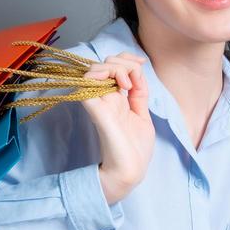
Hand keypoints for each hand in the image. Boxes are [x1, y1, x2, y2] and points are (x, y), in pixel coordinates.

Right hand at [79, 51, 152, 203]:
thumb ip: (139, 94)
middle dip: (123, 62)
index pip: (114, 65)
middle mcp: (105, 97)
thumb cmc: (135, 149)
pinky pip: (86, 83)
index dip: (127, 58)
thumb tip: (138, 72)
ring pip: (95, 69)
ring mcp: (98, 102)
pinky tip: (121, 86)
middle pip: (105, 63)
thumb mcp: (142, 115)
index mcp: (116, 98)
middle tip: (133, 80)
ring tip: (127, 84)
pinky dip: (102, 76)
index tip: (141, 63)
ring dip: (115, 68)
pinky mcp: (95, 109)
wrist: (130, 171)